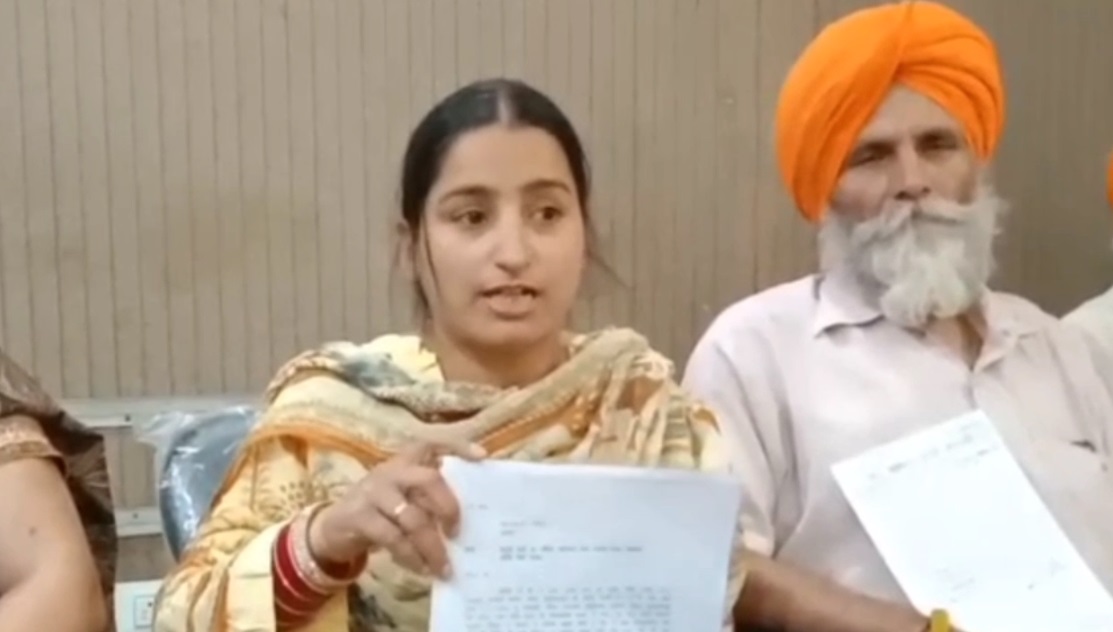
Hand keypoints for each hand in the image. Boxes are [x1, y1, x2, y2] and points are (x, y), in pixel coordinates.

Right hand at [307, 440, 484, 577]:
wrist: (332, 527)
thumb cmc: (379, 511)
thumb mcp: (402, 496)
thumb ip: (427, 498)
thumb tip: (467, 522)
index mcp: (406, 462)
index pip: (433, 443)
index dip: (458, 446)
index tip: (482, 456)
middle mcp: (391, 471)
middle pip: (429, 480)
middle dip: (449, 507)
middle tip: (459, 533)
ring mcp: (374, 492)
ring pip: (413, 517)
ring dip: (432, 546)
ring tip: (444, 567)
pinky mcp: (360, 516)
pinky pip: (393, 538)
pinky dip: (411, 556)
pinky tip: (421, 568)